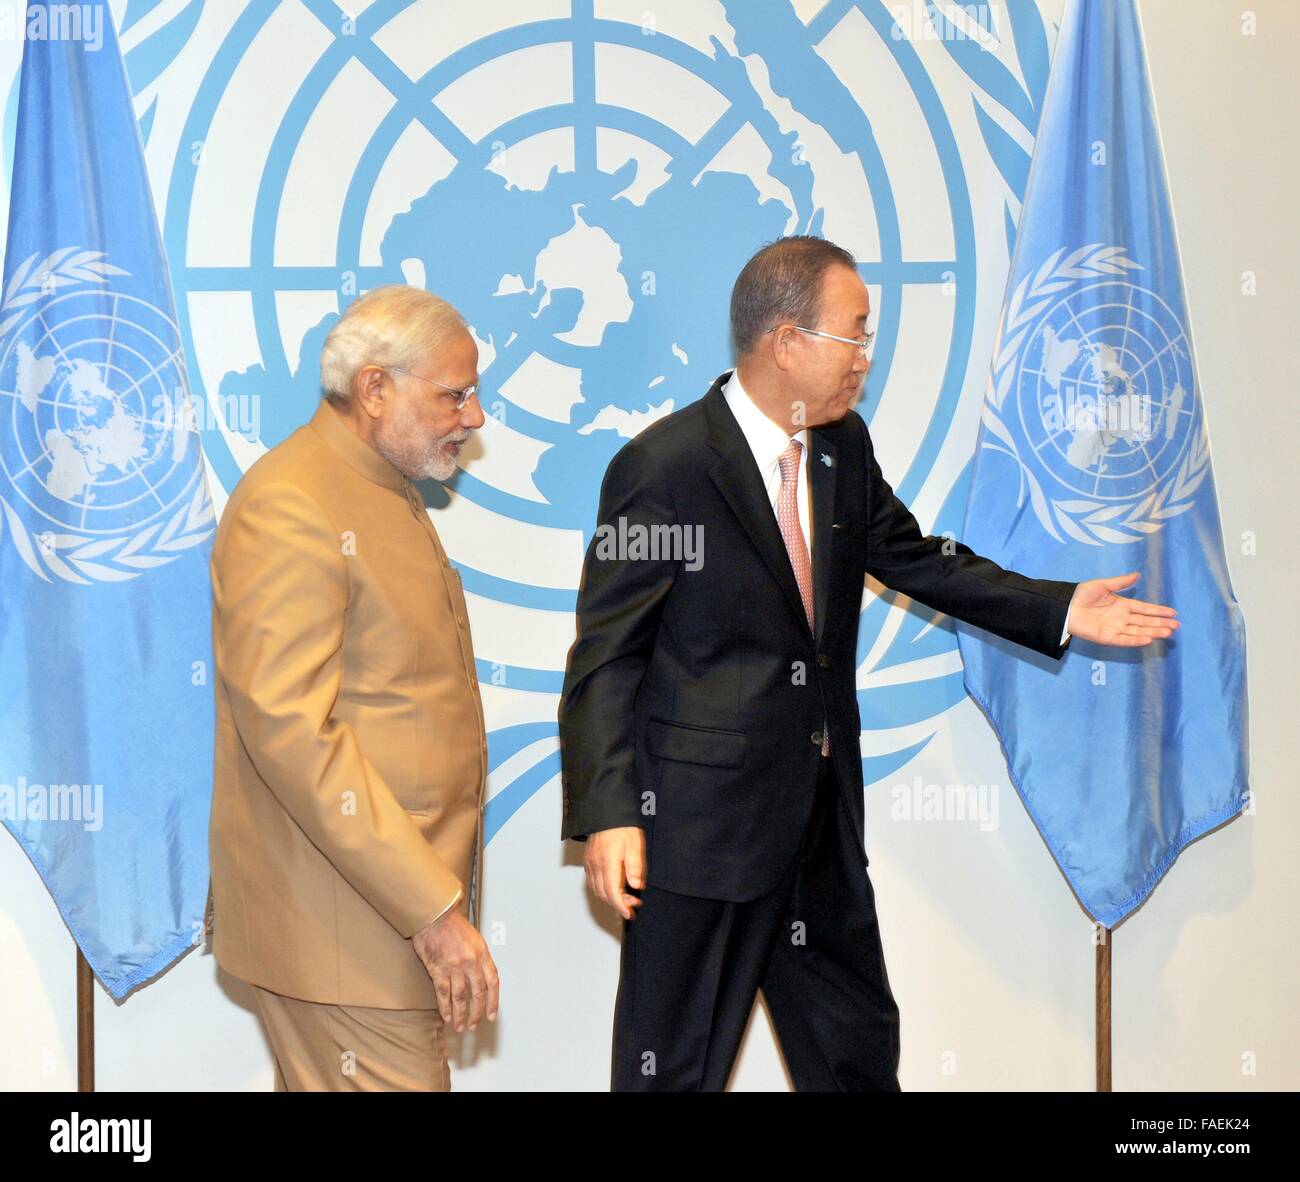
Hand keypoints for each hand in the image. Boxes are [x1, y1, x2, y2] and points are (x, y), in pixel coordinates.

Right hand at [412, 908, 498, 1031]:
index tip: (492, 1014)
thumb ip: (479, 958)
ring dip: (461, 1015)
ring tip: (460, 1026)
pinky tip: (446, 1016)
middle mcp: (471, 962)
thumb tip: (482, 976)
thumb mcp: (475, 938)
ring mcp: (454, 967)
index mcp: (482, 954)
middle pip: (478, 994)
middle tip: (475, 1024)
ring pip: (461, 998)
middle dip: (477, 1012)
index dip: (494, 1001)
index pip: (492, 983)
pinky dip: (445, 1007)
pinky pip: (443, 994)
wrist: (434, 916)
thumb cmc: (453, 924)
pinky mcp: (438, 970)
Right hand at [585, 826, 645, 920]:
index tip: (629, 914)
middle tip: (634, 904)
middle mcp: (595, 864)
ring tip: (627, 897)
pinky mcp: (588, 860)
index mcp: (608, 861)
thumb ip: (635, 867)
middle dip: (619, 903)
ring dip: (611, 897)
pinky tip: (615, 886)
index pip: (612, 891)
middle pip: (604, 893)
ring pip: (597, 889)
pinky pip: (593, 881)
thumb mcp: (635, 845)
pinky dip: (603, 889)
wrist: (607, 812)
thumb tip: (636, 886)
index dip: (621, 906)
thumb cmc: (622, 827)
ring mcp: (589, 863)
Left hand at [1066, 571, 1178, 646]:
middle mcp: (1121, 618)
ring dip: (1153, 632)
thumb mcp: (1103, 585)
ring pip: (1138, 631)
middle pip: (1145, 621)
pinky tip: (1149, 639)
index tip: (1173, 612)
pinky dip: (1136, 640)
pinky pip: (1124, 639)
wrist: (1065, 606)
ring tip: (1168, 632)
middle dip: (1161, 623)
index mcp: (1122, 605)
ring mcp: (1115, 628)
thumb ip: (1121, 582)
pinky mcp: (1107, 637)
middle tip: (1177, 625)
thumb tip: (1138, 574)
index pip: (1144, 609)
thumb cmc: (1081, 595)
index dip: (1158, 611)